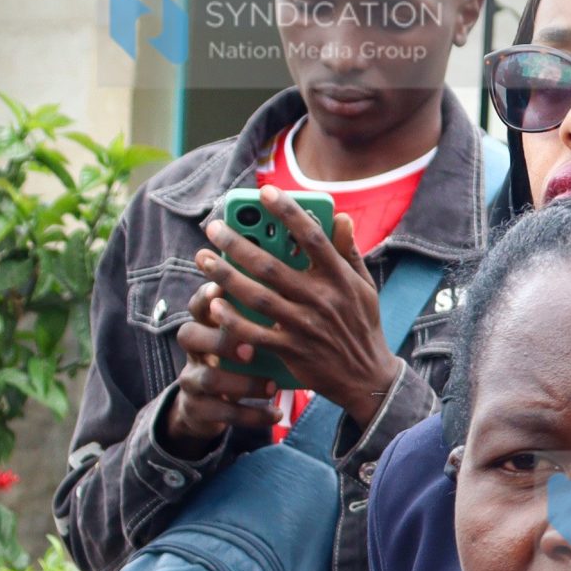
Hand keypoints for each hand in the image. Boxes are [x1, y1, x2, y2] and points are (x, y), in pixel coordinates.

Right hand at [162, 287, 281, 453]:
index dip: (207, 296)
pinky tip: (276, 414)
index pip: (199, 304)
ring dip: (244, 384)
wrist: (210, 408)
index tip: (223, 290)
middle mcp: (194, 350)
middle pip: (189, 335)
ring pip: (208, 378)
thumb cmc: (239, 359)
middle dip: (221, 342)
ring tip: (273, 387)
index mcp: (205, 326)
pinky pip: (222, 413)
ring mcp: (192, 380)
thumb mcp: (243, 335)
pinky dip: (252, 415)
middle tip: (252, 351)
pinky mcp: (198, 409)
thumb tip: (295, 282)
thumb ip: (258, 315)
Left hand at [196, 188, 400, 421]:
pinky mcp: (292, 351)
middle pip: (273, 266)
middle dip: (239, 244)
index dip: (289, 213)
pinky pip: (255, 333)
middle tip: (214, 227)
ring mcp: (306, 326)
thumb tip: (341, 217)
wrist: (367, 378)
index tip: (265, 193)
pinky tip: (214, 303)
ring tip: (203, 258)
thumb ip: (349, 252)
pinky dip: (233, 319)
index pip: (313, 238)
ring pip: (257, 297)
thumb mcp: (364, 288)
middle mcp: (323, 300)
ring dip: (226, 276)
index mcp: (341, 279)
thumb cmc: (363, 326)